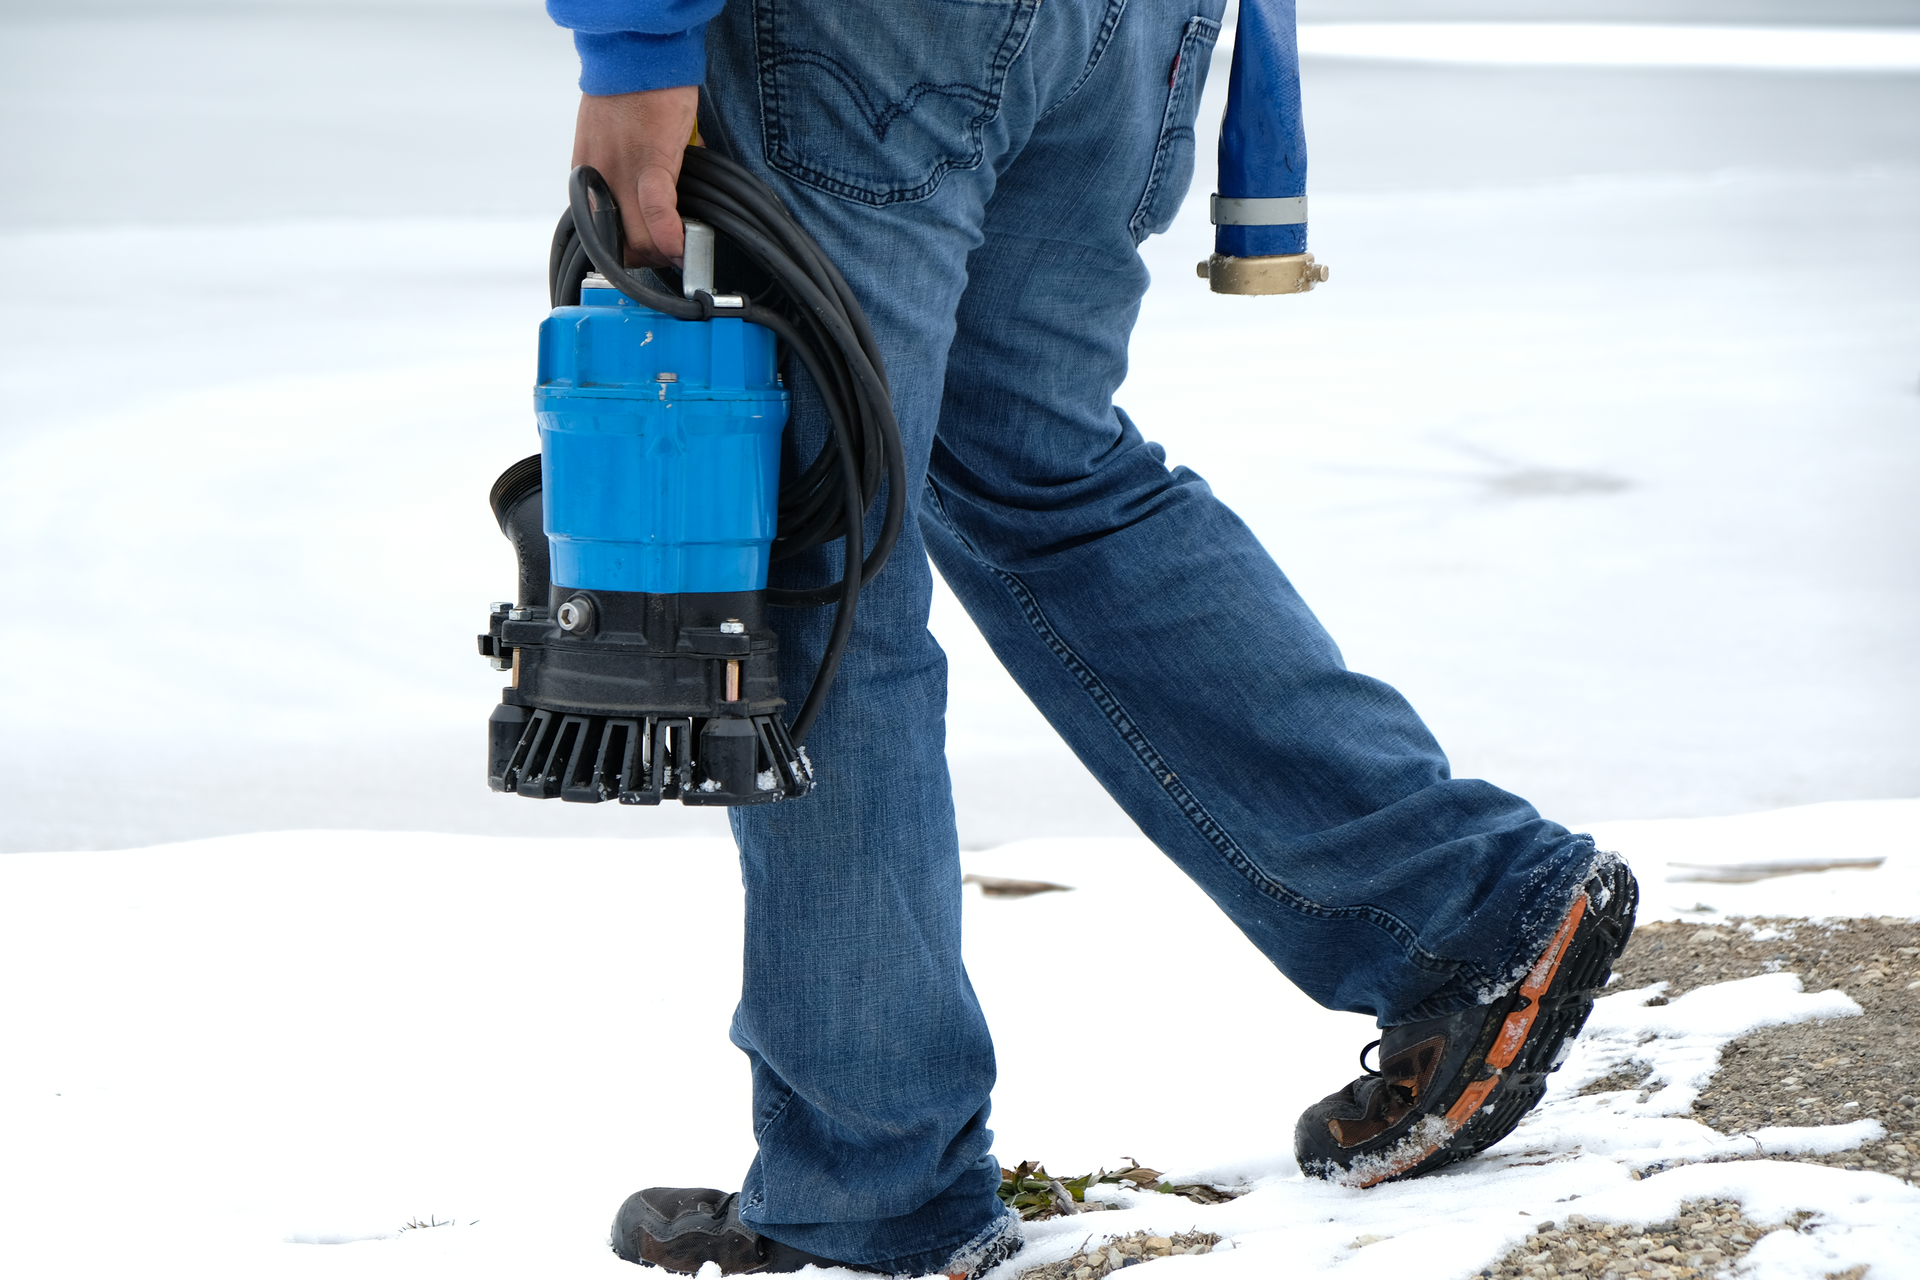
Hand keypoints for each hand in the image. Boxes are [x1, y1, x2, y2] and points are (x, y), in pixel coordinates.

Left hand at [570, 85, 700, 267]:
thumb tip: (662, 200)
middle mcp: (599, 183)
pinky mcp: (651, 160)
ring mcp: (622, 174)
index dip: (629, 256)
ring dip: (665, 252)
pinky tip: (681, 247)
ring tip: (685, 249)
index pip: (602, 239)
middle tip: (674, 257)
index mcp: (587, 181)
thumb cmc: (628, 95)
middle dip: (650, 260)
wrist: (636, 56)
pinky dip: (669, 234)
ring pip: (639, 238)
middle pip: (621, 246)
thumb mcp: (612, 145)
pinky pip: (656, 209)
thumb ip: (630, 177)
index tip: (651, 257)